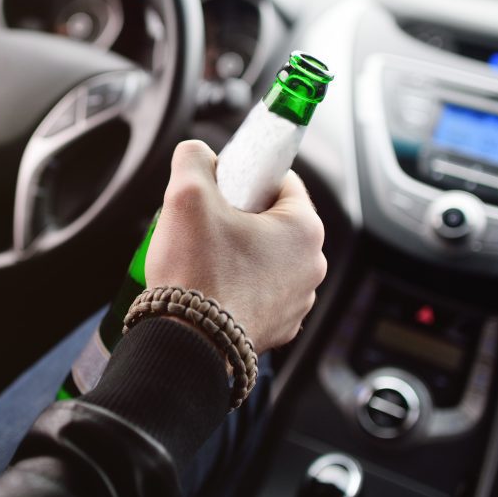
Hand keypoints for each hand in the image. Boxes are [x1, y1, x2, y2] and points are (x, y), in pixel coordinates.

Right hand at [145, 140, 326, 352]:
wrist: (188, 342)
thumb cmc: (196, 272)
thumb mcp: (186, 194)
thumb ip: (194, 159)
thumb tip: (197, 154)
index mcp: (304, 228)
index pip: (281, 181)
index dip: (246, 176)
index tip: (220, 186)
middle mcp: (311, 265)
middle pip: (273, 220)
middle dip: (239, 217)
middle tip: (204, 223)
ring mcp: (297, 300)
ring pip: (266, 258)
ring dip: (238, 252)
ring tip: (203, 259)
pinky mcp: (278, 327)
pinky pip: (259, 292)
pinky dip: (238, 286)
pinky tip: (211, 287)